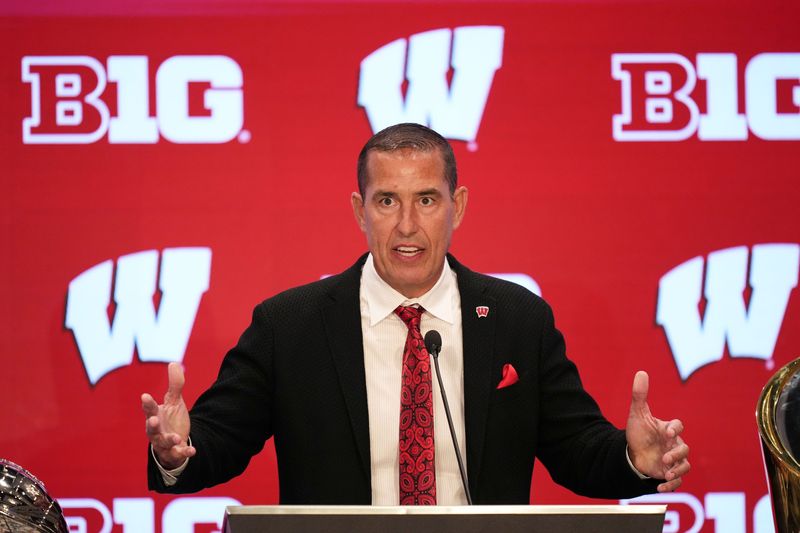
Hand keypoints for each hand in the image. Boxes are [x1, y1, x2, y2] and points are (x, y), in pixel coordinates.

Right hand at [141, 362, 195, 469]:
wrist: (176, 441)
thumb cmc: (171, 419)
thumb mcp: (174, 401)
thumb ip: (175, 385)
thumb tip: (173, 363)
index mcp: (155, 416)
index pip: (149, 409)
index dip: (147, 403)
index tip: (145, 395)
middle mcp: (156, 431)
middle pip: (151, 428)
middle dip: (152, 425)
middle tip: (154, 419)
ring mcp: (164, 443)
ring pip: (163, 443)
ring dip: (169, 440)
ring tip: (176, 438)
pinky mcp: (174, 453)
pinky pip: (178, 454)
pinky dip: (185, 453)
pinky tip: (193, 450)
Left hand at [626, 371, 689, 491]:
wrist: (632, 454)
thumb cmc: (638, 433)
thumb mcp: (637, 414)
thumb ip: (639, 395)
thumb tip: (641, 372)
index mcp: (668, 430)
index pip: (678, 426)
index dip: (675, 428)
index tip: (667, 432)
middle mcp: (674, 445)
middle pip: (684, 448)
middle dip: (677, 454)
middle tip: (665, 458)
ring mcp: (673, 460)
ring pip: (685, 466)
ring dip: (677, 471)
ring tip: (665, 474)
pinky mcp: (669, 474)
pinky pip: (677, 481)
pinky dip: (670, 486)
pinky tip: (659, 488)